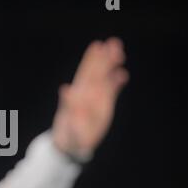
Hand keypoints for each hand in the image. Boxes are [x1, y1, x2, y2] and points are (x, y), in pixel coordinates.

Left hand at [52, 37, 128, 160]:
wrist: (70, 145)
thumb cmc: (66, 134)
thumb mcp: (67, 122)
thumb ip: (68, 106)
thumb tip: (66, 88)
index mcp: (78, 95)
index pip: (86, 74)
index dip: (91, 60)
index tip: (97, 46)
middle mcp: (87, 94)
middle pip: (96, 72)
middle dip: (104, 58)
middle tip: (113, 42)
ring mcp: (95, 99)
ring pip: (104, 78)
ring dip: (111, 66)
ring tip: (119, 52)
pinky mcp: (103, 106)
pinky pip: (110, 91)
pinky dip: (115, 83)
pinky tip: (122, 74)